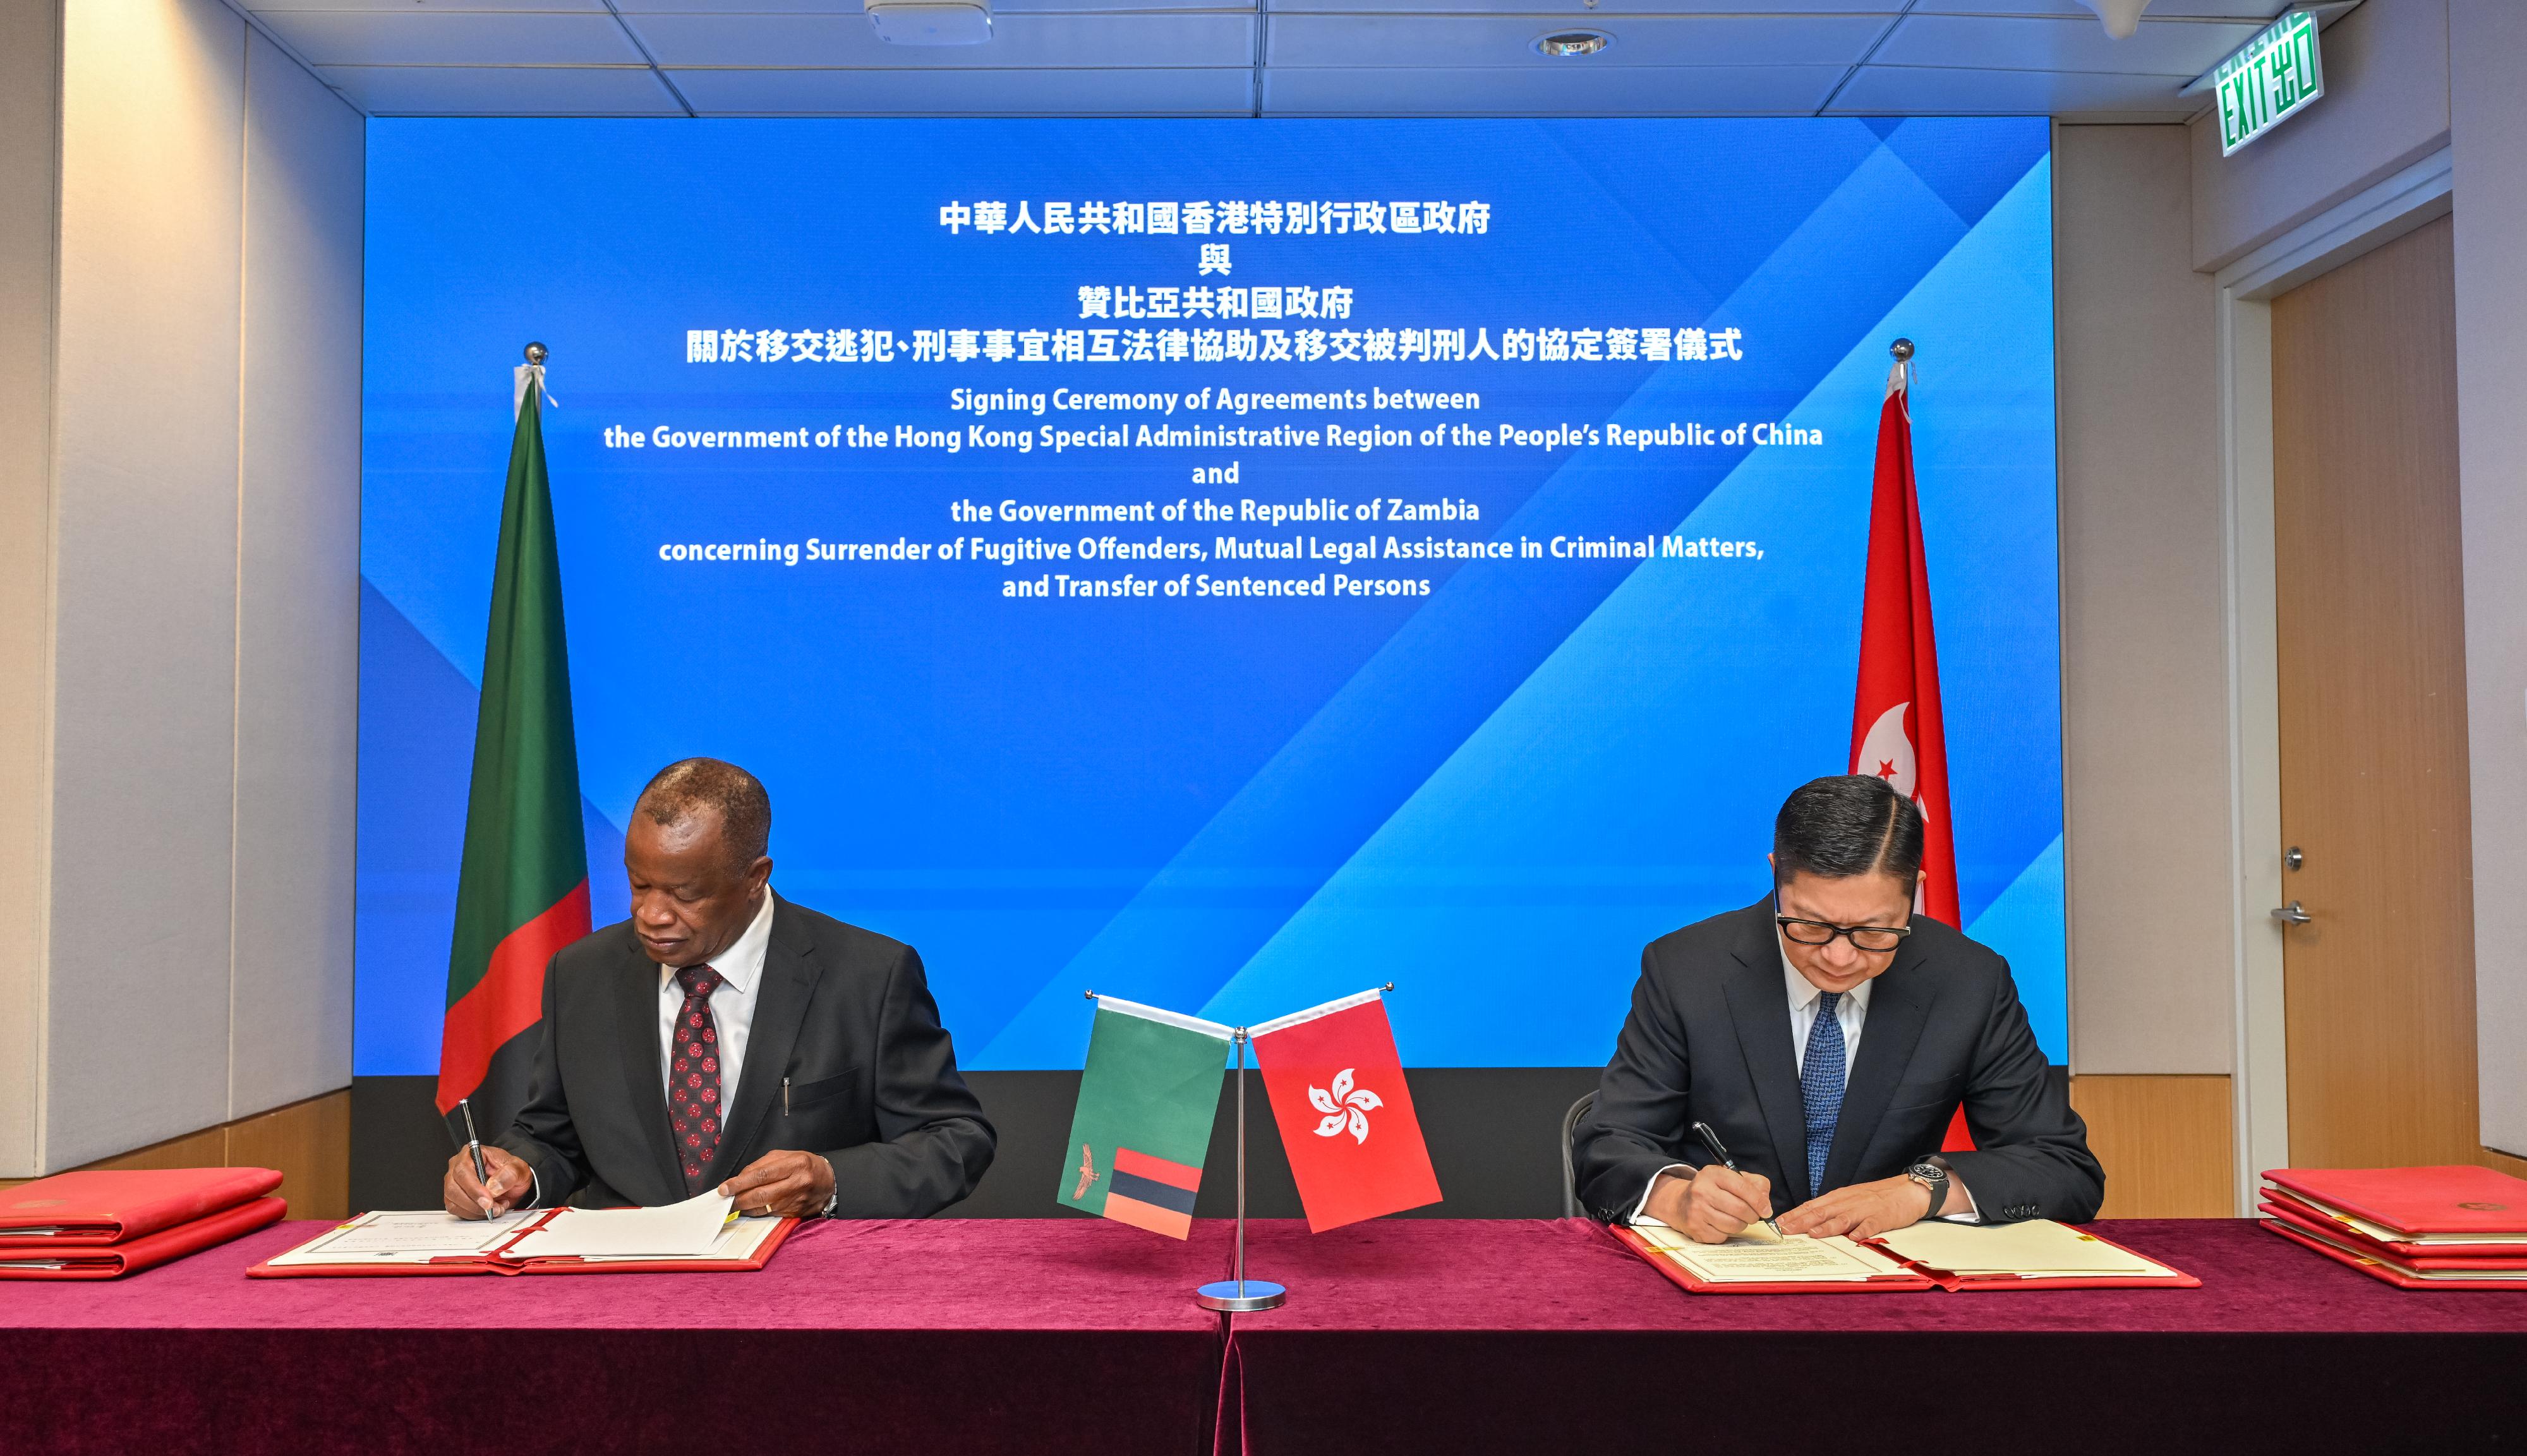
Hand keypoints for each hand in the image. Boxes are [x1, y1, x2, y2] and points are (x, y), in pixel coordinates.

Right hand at [443, 1145, 535, 1220]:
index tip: (487, 1200)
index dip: (474, 1188)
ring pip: (453, 1201)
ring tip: (495, 1208)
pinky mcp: (453, 1197)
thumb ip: (509, 1175)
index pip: (463, 1170)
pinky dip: (472, 1214)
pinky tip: (487, 1211)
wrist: (513, 1183)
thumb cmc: (511, 1172)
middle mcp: (458, 1166)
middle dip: (474, 1202)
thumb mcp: (519, 1169)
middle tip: (493, 1208)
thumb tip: (492, 1187)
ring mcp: (453, 1182)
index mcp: (471, 1153)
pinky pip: (456, 1210)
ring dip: (475, 1210)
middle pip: (453, 1187)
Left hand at [719, 1150, 835, 1218]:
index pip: (761, 1175)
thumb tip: (739, 1179)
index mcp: (795, 1164)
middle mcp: (797, 1183)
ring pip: (763, 1208)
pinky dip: (757, 1212)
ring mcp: (796, 1201)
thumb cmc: (804, 1165)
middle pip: (760, 1195)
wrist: (828, 1181)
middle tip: (726, 1200)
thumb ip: (761, 1165)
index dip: (739, 1183)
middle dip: (738, 1199)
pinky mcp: (795, 1214)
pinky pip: (770, 1215)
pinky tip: (751, 1208)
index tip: (724, 1188)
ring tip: (735, 1204)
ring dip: (745, 1208)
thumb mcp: (785, 1156)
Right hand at [1643, 1163, 1772, 1243]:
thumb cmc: (1712, 1190)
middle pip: (1740, 1209)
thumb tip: (1766, 1204)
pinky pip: (1723, 1236)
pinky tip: (1720, 1224)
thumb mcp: (1730, 1178)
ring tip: (1734, 1218)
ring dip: (1740, 1225)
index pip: (1743, 1187)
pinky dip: (1726, 1233)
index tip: (1766, 1210)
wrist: (1680, 1203)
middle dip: (1752, 1216)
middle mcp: (1701, 1191)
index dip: (1759, 1201)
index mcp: (1712, 1174)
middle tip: (1752, 1216)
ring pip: (1734, 1225)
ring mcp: (1697, 1211)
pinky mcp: (1696, 1229)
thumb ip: (1754, 1184)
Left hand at [1777, 1174, 1934, 1240]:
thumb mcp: (1850, 1199)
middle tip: (1786, 1231)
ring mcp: (1865, 1209)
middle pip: (1822, 1212)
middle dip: (1802, 1221)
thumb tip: (1809, 1221)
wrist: (1907, 1190)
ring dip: (1827, 1227)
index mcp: (1839, 1197)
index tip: (1778, 1223)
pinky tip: (1854, 1238)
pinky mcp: (1882, 1217)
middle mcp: (1848, 1201)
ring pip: (1843, 1218)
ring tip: (1813, 1234)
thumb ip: (1832, 1209)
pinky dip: (1862, 1231)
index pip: (1812, 1206)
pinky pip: (1871, 1225)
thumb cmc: (1876, 1196)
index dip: (1795, 1214)